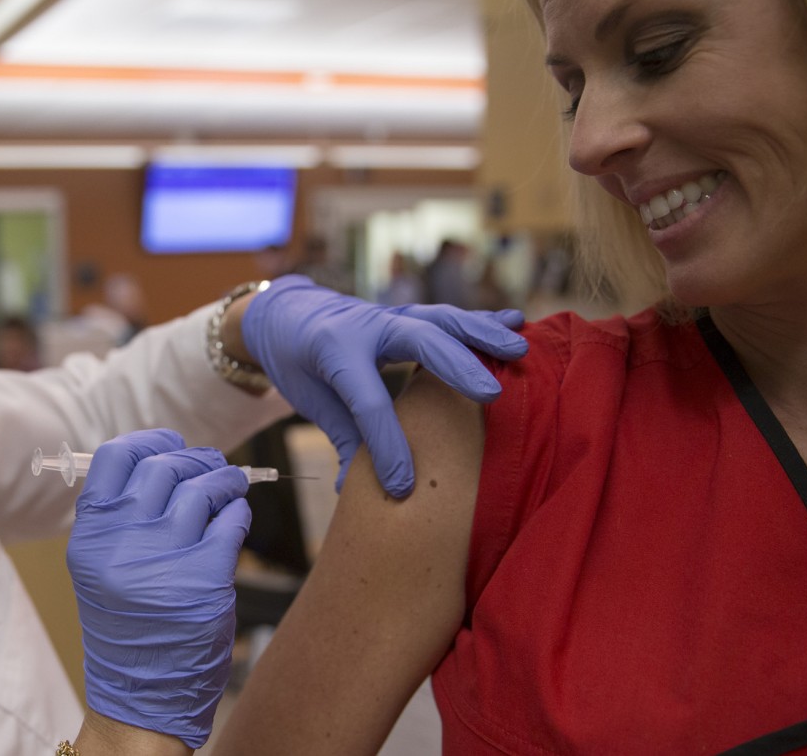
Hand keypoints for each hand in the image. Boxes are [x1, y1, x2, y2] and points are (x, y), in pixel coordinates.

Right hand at [67, 429, 250, 749]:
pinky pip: (231, 519)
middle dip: (195, 459)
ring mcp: (164, 558)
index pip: (114, 458)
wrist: (142, 694)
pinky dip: (238, 511)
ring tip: (228, 488)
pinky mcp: (205, 577)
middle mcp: (122, 542)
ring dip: (223, 480)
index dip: (148, 441)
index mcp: (90, 536)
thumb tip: (165, 459)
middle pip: (163, 466)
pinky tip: (235, 519)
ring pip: (203, 486)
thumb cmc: (127, 625)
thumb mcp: (101, 568)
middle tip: (209, 467)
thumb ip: (122, 515)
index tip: (170, 444)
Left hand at [240, 275, 527, 495]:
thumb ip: (341, 440)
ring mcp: (391, 315)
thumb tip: (354, 492)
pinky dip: (481, 320)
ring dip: (483, 334)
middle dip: (456, 368)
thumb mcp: (310, 401)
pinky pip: (448, 316)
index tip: (403, 487)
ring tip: (519, 351)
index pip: (368, 401)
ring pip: (442, 319)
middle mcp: (367, 326)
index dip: (386, 446)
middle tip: (492, 396)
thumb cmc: (299, 363)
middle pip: (418, 342)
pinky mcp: (408, 314)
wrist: (287, 314)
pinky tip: (516, 322)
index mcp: (335, 351)